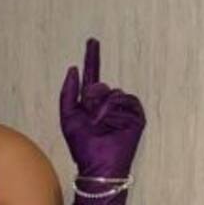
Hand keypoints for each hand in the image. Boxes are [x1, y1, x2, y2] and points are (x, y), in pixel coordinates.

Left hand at [59, 38, 146, 177]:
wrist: (98, 163)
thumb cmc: (82, 144)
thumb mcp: (68, 116)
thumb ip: (68, 92)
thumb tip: (73, 69)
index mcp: (92, 101)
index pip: (92, 74)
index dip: (92, 58)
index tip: (92, 41)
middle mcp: (109, 102)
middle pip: (99, 84)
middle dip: (91, 100)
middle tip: (91, 118)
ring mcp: (124, 108)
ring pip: (112, 93)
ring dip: (102, 109)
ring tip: (100, 125)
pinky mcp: (136, 116)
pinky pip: (126, 100)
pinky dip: (116, 112)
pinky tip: (114, 125)